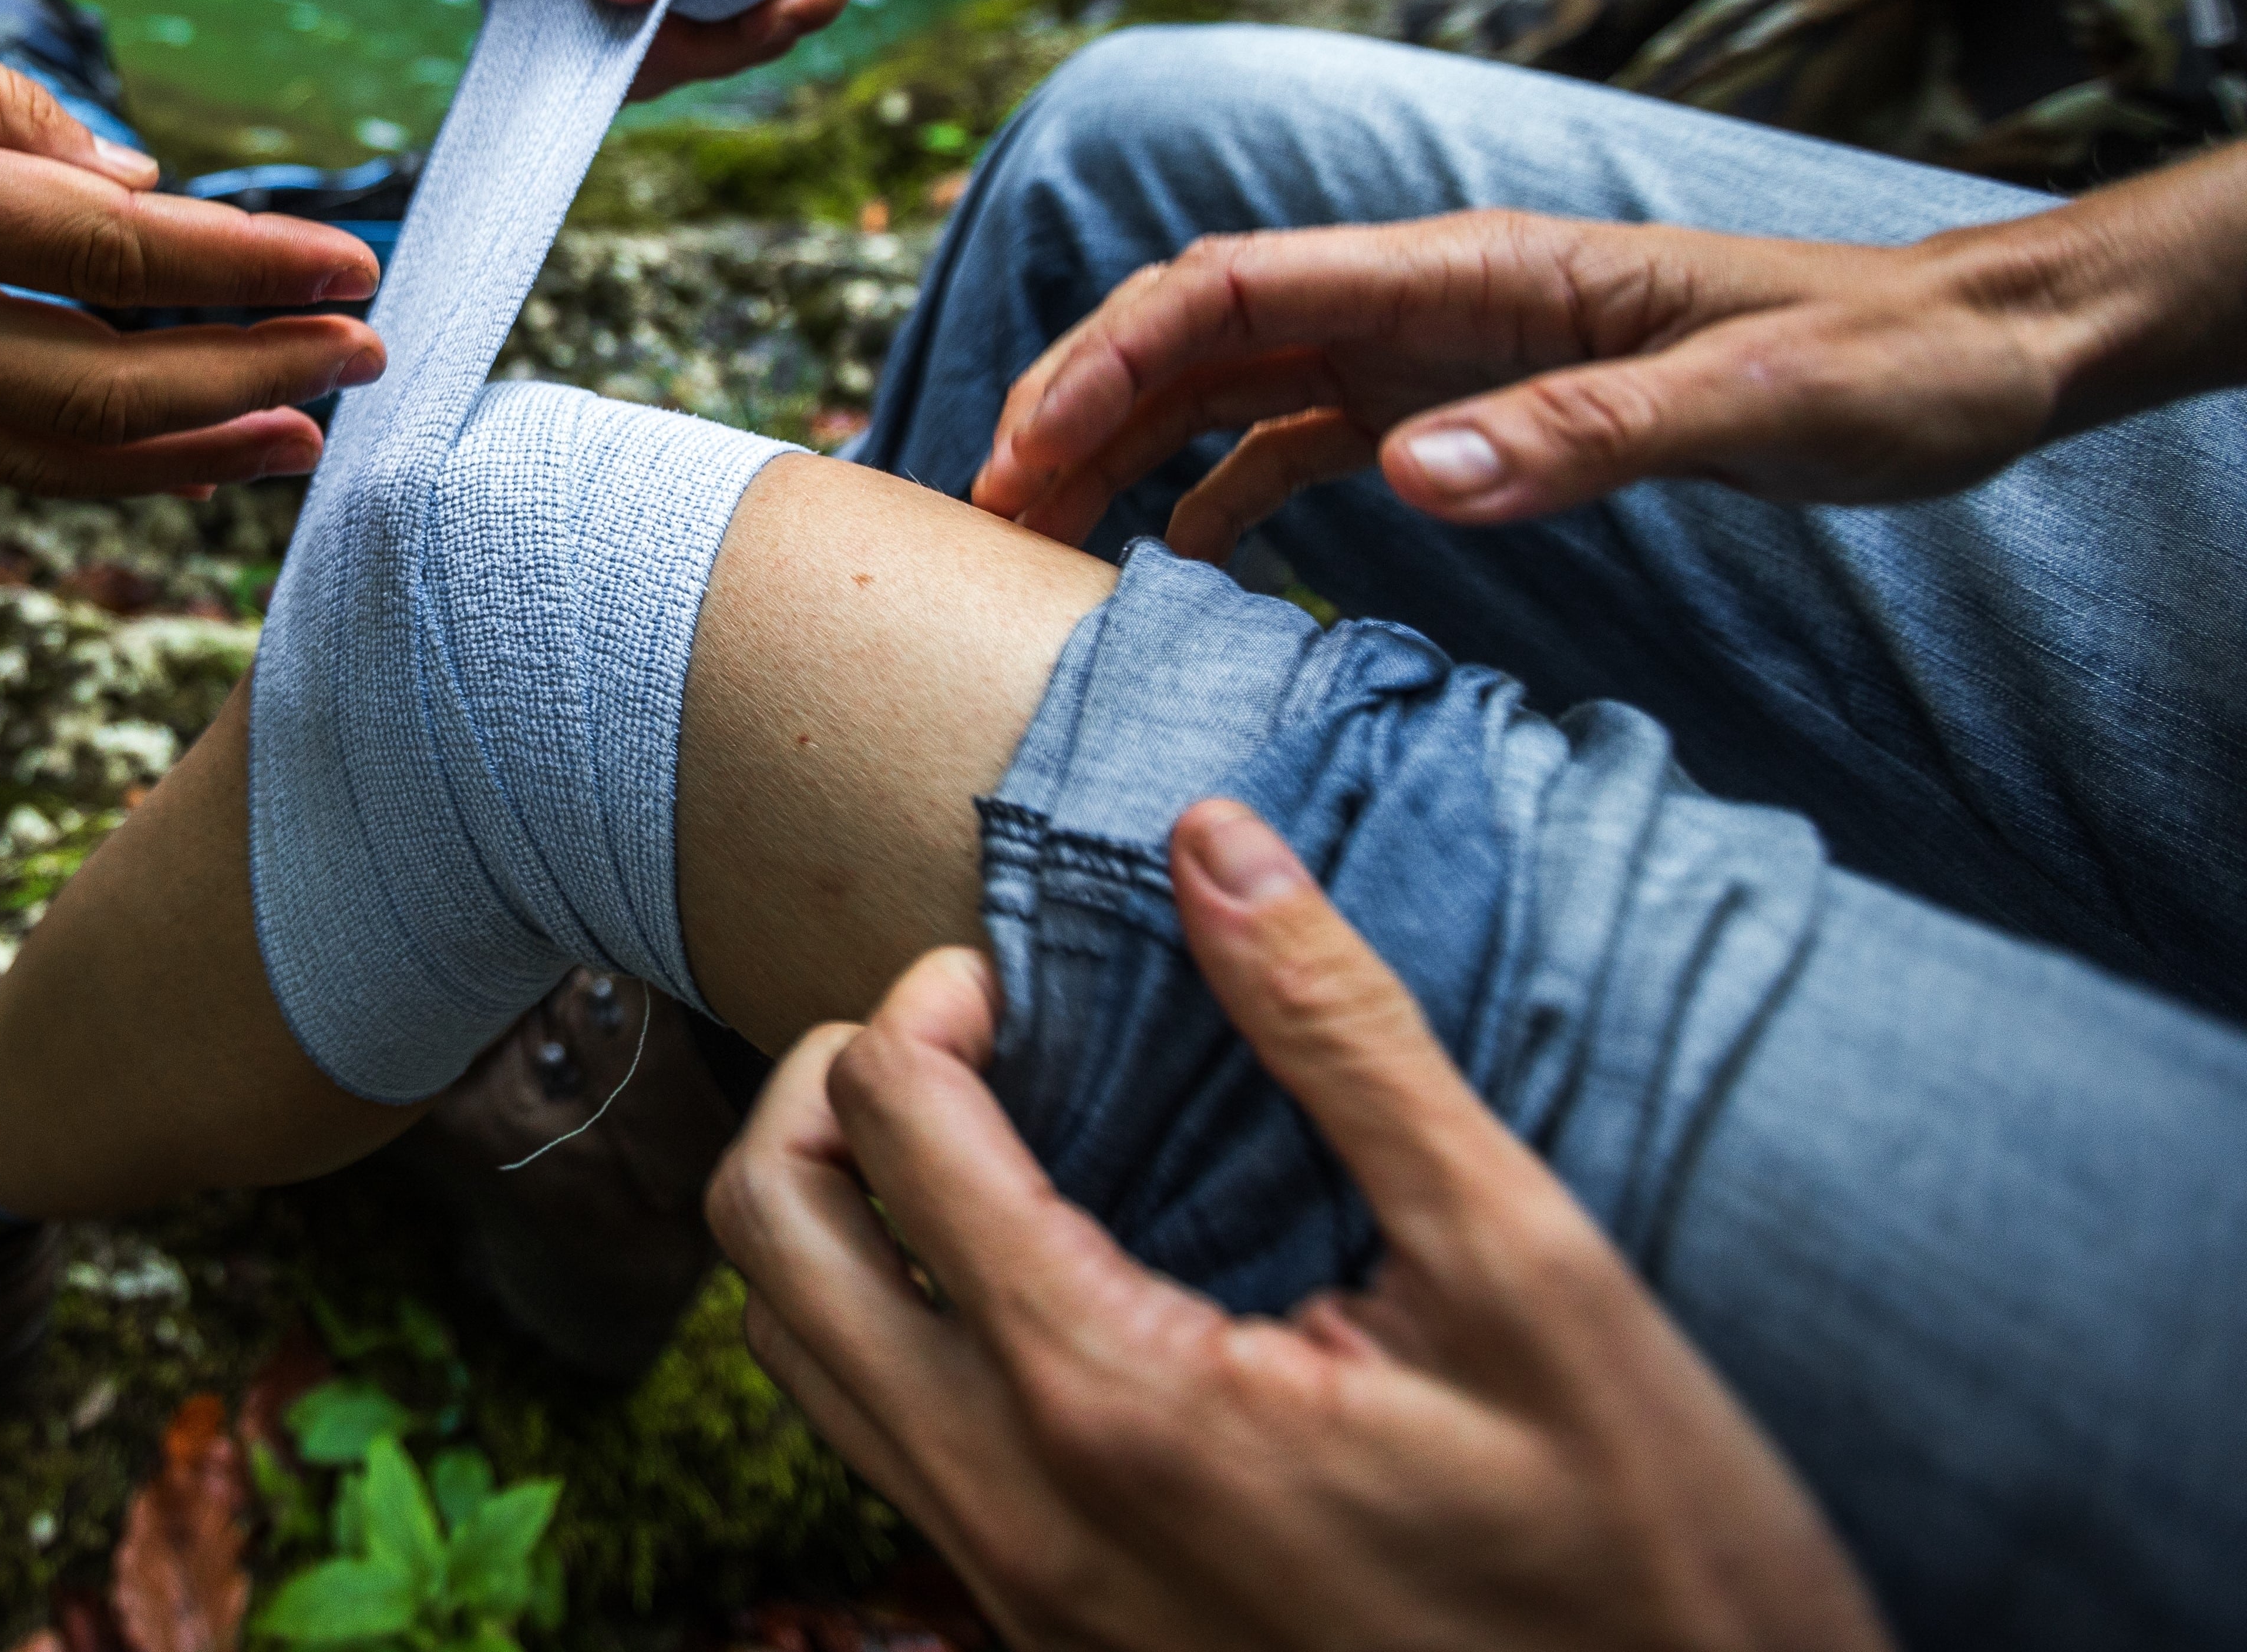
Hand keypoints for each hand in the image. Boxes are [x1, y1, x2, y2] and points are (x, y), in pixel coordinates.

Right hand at [0, 0, 385, 494]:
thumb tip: (132, 181)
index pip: (109, 249)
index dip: (246, 267)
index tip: (349, 263)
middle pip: (101, 383)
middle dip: (253, 378)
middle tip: (365, 355)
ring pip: (50, 449)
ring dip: (194, 451)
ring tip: (306, 431)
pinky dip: (100, 458)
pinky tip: (179, 441)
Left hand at [709, 801, 1890, 1651]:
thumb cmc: (1644, 1555)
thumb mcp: (1526, 1272)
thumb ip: (1345, 1043)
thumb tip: (1216, 842)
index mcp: (1113, 1402)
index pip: (885, 1129)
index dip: (931, 1006)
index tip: (1021, 980)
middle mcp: (1017, 1513)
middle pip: (769, 1240)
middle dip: (828, 1092)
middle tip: (959, 1040)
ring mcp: (1018, 1597)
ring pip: (800, 1355)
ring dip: (846, 1214)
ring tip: (978, 1135)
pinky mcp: (1048, 1640)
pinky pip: (885, 1451)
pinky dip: (896, 1328)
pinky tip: (1027, 1275)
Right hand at [970, 207, 2081, 559]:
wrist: (1975, 355)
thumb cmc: (1881, 365)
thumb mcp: (1754, 402)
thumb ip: (1582, 432)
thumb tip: (1412, 477)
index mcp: (1469, 274)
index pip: (1233, 290)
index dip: (1109, 359)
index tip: (1025, 451)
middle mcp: (1427, 301)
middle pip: (1197, 333)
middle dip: (1076, 408)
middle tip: (982, 516)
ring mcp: (1436, 356)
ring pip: (1230, 388)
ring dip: (1125, 454)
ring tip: (1036, 548)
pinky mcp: (1463, 413)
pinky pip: (1302, 446)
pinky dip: (1220, 498)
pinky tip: (1173, 569)